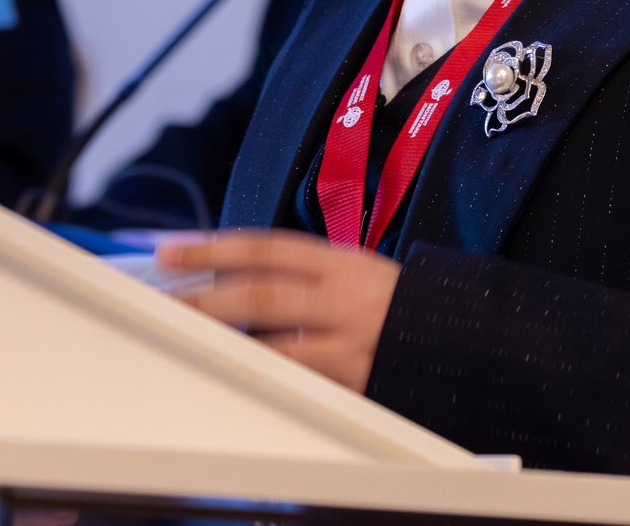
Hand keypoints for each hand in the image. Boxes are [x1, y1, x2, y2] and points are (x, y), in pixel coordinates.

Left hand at [157, 229, 399, 393]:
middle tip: (164, 301)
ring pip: (275, 346)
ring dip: (227, 345)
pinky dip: (269, 377)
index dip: (214, 247)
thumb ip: (306, 275)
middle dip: (205, 298)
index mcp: (341, 262)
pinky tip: (238, 375)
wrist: (466, 338)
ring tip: (188, 341)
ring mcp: (350, 342)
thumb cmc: (401, 305)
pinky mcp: (356, 382)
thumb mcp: (357, 272)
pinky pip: (302, 381)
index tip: (171, 250)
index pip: (266, 248)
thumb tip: (234, 277)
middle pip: (261, 296)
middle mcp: (344, 298)